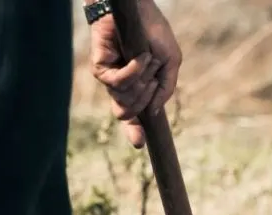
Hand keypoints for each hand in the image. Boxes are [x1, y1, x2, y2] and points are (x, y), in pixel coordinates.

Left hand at [89, 0, 180, 147]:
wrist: (138, 9)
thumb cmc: (153, 31)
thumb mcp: (170, 61)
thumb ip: (166, 88)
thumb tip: (154, 112)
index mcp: (137, 87)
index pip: (133, 116)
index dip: (135, 131)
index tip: (140, 144)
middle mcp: (121, 85)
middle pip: (129, 112)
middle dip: (145, 98)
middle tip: (152, 78)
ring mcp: (110, 77)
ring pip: (124, 99)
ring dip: (141, 81)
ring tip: (146, 59)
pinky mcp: (100, 67)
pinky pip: (117, 83)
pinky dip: (133, 71)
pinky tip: (140, 57)